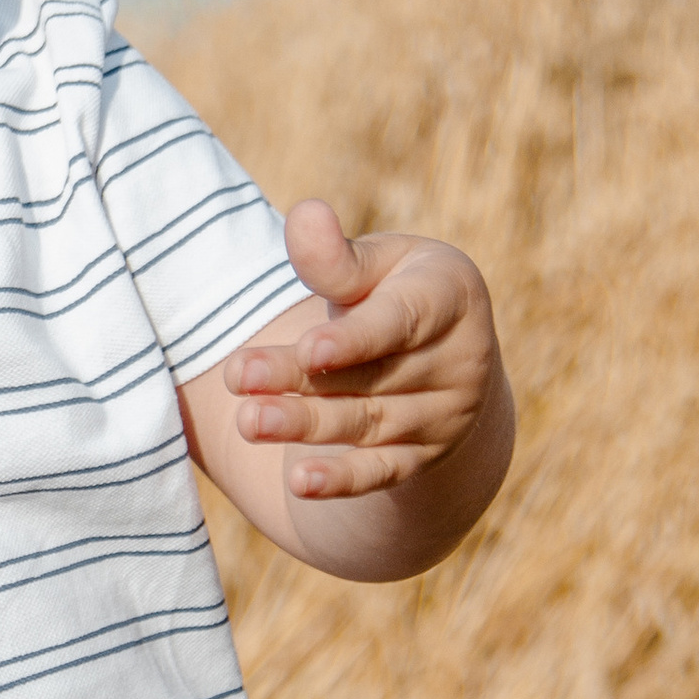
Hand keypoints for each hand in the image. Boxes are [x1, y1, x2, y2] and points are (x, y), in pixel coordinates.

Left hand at [226, 200, 502, 503]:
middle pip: (370, 376)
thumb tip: (306, 216)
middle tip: (239, 376)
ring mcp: (444, 414)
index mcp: (451, 294)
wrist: (441, 356)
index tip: (309, 350)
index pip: (402, 321)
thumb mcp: (374, 263)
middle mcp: (459, 359)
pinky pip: (381, 473)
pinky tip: (301, 483)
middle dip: (300, 379)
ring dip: (304, 425)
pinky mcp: (422, 457)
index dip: (356, 339)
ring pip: (366, 424)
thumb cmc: (394, 292)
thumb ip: (337, 256)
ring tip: (249, 420)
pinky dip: (342, 480)